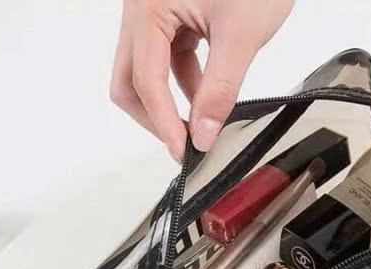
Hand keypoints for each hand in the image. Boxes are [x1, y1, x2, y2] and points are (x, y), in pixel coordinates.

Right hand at [110, 0, 293, 160]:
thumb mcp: (241, 34)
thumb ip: (220, 88)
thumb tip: (204, 133)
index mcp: (148, 8)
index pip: (145, 80)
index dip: (163, 122)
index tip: (184, 152)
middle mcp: (142, 10)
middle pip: (129, 79)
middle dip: (154, 116)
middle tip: (183, 144)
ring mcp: (156, 13)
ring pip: (148, 72)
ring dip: (171, 103)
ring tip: (202, 126)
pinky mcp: (173, 15)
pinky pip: (169, 59)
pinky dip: (186, 84)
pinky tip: (208, 99)